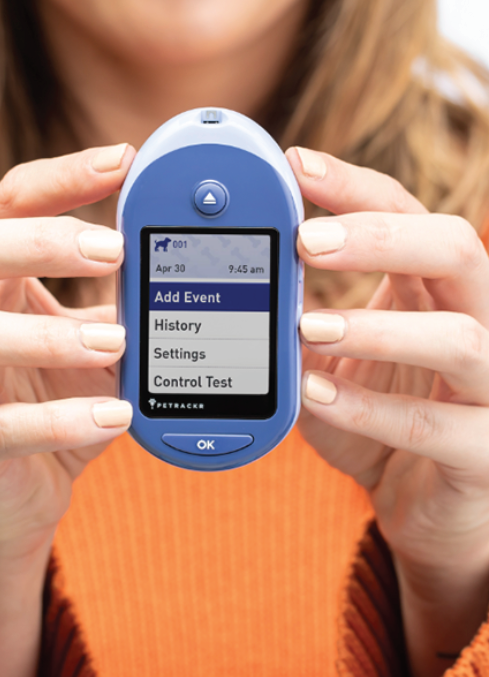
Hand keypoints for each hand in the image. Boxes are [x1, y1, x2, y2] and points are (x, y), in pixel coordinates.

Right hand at [0, 144, 132, 676]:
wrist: (7, 501)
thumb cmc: (46, 403)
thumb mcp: (88, 337)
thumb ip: (121, 295)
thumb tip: (198, 245)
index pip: (2, 203)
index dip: (59, 177)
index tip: (125, 159)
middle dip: (37, 243)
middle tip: (115, 250)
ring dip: (45, 336)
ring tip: (116, 343)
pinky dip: (59, 422)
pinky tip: (114, 416)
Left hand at [289, 147, 488, 676]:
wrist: (428, 511)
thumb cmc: (378, 420)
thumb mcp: (326, 359)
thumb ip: (292, 315)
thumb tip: (215, 269)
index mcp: (436, 290)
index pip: (409, 212)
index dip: (356, 186)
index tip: (295, 165)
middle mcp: (477, 324)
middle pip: (456, 250)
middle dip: (378, 237)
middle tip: (304, 240)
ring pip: (460, 337)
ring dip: (376, 327)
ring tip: (308, 325)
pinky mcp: (484, 454)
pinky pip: (436, 426)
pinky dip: (370, 409)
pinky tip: (315, 395)